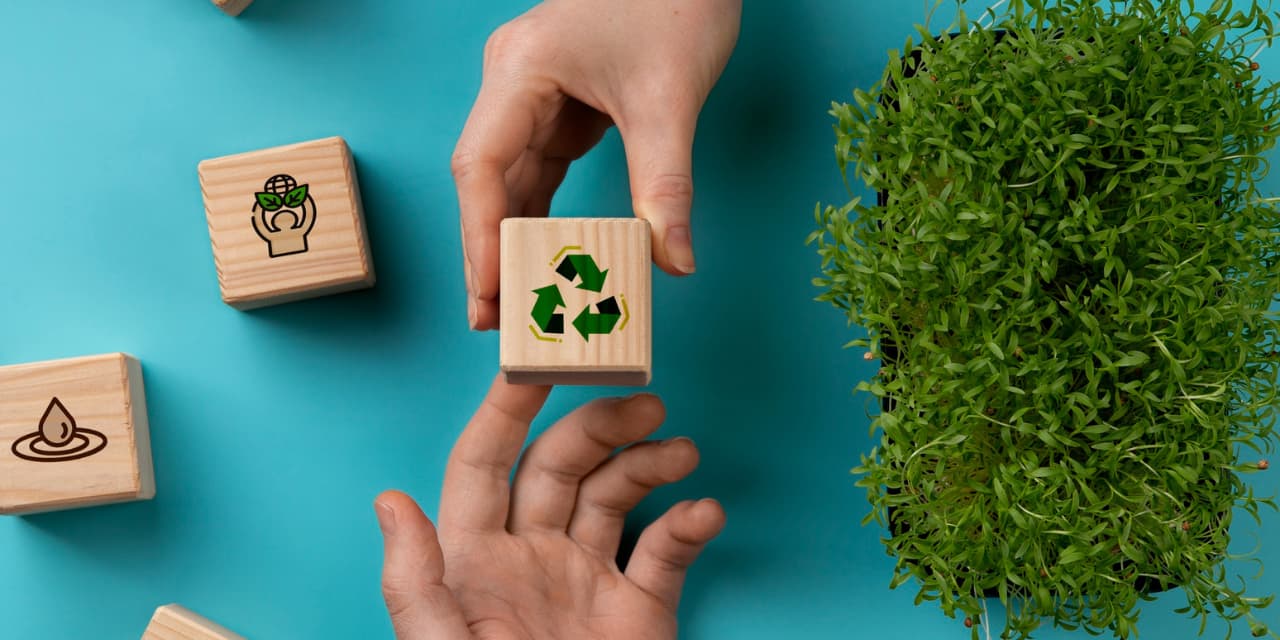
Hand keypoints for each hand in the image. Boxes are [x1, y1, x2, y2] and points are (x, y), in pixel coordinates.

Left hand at [375, 376, 724, 638]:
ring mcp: (587, 579)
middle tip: (644, 403)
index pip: (484, 464)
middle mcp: (531, 556)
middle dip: (599, 425)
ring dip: (651, 462)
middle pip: (561, 465)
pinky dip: (690, 524)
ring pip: (618, 494)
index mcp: (475, 560)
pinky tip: (704, 513)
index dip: (505, 411)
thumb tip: (389, 500)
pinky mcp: (639, 608)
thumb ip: (416, 581)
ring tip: (681, 452)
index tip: (535, 364)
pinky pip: (667, 551)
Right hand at [453, 0, 741, 328]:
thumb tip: (673, 261)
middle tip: (494, 321)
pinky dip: (545, 215)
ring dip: (516, 241)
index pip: (483, 166)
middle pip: (488, 181)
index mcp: (520, 70)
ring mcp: (533, 94)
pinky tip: (547, 260)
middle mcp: (513, 83)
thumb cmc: (674, 3)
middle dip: (491, 251)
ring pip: (512, 180)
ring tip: (518, 305)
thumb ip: (666, 185)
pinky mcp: (559, 105)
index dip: (481, 237)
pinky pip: (542, 170)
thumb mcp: (670, 100)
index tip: (488, 294)